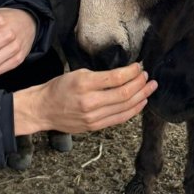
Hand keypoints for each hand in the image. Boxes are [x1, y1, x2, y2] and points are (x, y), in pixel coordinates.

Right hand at [13, 62, 157, 135]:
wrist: (43, 109)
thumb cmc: (59, 88)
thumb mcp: (78, 73)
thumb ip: (101, 76)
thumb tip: (124, 74)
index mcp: (85, 83)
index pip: (117, 78)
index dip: (133, 72)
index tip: (139, 67)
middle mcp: (90, 101)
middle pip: (124, 93)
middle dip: (140, 84)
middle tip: (148, 76)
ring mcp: (93, 117)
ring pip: (125, 107)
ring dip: (141, 96)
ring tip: (150, 87)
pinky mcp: (95, 126)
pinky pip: (119, 119)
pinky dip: (133, 110)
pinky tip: (141, 102)